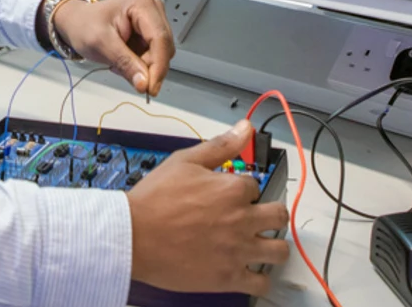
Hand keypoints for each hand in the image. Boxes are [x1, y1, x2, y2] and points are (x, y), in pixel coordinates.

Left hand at [51, 0, 173, 95]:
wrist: (76, 22)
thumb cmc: (84, 25)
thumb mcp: (100, 43)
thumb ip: (124, 63)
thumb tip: (144, 83)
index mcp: (142, 4)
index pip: (160, 38)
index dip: (158, 66)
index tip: (151, 88)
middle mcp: (153, 10)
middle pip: (164, 48)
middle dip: (148, 67)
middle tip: (126, 74)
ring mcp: (153, 22)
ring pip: (161, 55)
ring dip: (143, 67)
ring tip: (118, 62)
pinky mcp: (150, 34)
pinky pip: (155, 57)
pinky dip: (140, 65)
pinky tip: (124, 60)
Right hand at [127, 120, 290, 296]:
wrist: (132, 236)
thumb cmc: (154, 200)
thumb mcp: (184, 161)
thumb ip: (220, 146)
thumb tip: (245, 128)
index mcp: (233, 189)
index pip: (255, 186)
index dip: (244, 190)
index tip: (231, 196)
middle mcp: (242, 219)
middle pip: (279, 216)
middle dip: (271, 214)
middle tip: (257, 218)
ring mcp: (238, 250)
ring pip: (279, 250)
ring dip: (273, 246)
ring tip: (259, 245)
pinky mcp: (229, 278)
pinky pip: (261, 283)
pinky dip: (259, 279)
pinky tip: (248, 271)